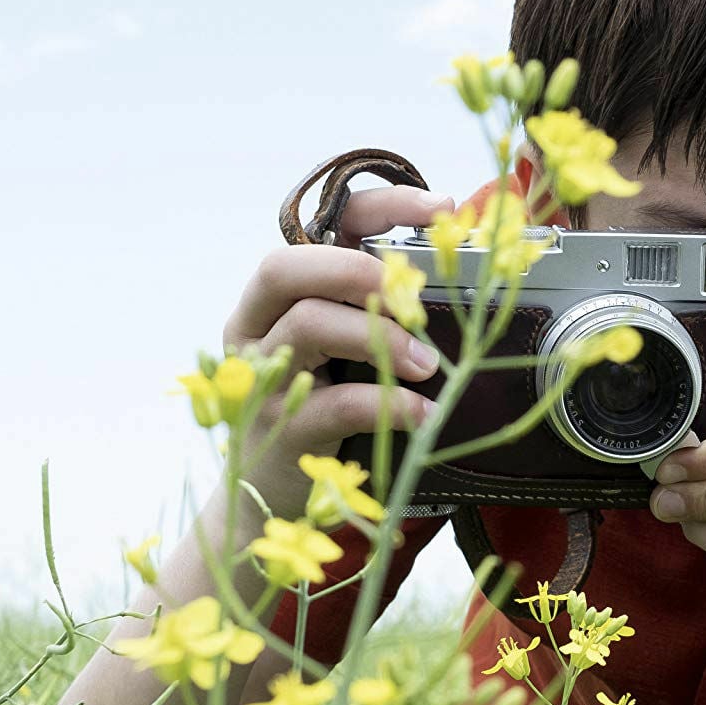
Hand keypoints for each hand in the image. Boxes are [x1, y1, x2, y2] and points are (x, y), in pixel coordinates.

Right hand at [220, 185, 448, 519]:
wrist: (269, 497)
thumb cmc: (318, 410)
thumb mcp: (339, 351)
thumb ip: (373, 312)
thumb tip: (451, 284)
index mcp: (276, 296)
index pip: (320, 227)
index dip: (382, 208)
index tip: (443, 208)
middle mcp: (254, 326)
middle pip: (288, 268)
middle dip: (359, 271)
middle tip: (413, 296)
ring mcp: (260, 378)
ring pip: (309, 324)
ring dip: (382, 338)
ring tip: (430, 365)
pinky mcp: (280, 429)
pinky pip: (337, 402)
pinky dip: (390, 404)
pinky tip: (422, 412)